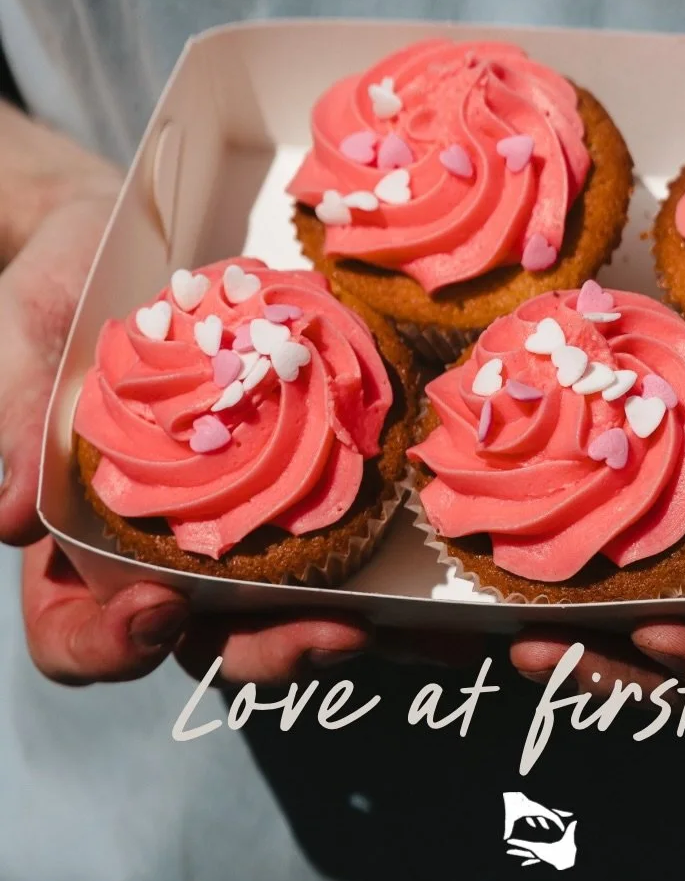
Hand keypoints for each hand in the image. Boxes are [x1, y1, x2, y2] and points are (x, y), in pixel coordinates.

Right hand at [1, 160, 478, 684]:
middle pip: (205, 640)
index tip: (159, 608)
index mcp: (75, 540)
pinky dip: (387, 554)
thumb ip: (17, 424)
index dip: (112, 643)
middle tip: (333, 633)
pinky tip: (444, 556)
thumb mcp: (21, 342)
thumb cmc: (47, 290)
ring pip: (285, 603)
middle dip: (270, 650)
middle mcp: (158, 548)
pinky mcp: (293, 469)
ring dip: (350, 623)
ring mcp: (233, 515)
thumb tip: (3, 521)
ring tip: (419, 627)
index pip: (76, 633)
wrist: (111, 230)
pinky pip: (335, 523)